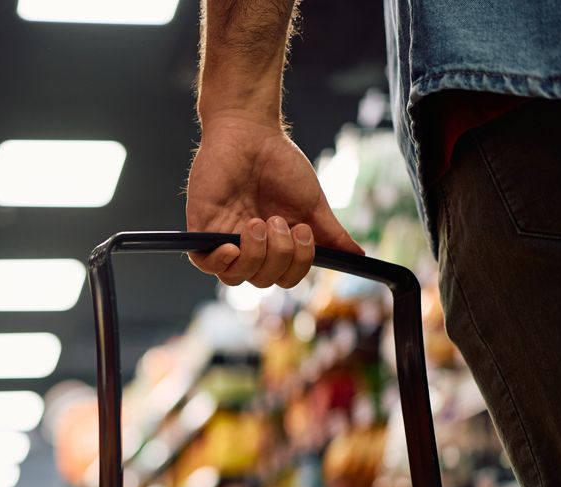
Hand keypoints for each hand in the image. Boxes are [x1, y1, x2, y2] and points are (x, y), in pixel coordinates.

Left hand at [186, 113, 362, 286]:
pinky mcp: (202, 229)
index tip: (304, 232)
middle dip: (279, 256)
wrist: (250, 132)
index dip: (297, 265)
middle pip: (263, 280)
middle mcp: (251, 247)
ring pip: (235, 277)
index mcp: (276, 245)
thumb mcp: (312, 202)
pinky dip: (220, 262)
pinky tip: (232, 246)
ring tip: (258, 223)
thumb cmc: (280, 163)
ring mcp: (224, 239)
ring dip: (255, 256)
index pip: (285, 277)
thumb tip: (359, 256)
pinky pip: (204, 264)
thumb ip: (331, 233)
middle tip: (279, 221)